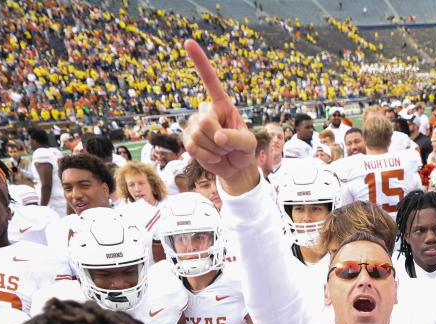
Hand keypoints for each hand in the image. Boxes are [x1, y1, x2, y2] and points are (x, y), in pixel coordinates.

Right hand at [182, 41, 258, 193]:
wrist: (234, 167)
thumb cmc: (244, 150)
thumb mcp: (248, 144)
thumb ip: (237, 138)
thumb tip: (219, 138)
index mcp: (222, 104)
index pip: (210, 80)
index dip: (199, 62)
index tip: (188, 43)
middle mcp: (206, 111)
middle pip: (205, 122)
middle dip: (219, 139)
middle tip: (228, 146)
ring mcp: (194, 125)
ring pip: (198, 135)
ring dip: (215, 150)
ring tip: (222, 151)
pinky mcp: (187, 140)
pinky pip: (192, 148)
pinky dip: (207, 157)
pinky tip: (213, 156)